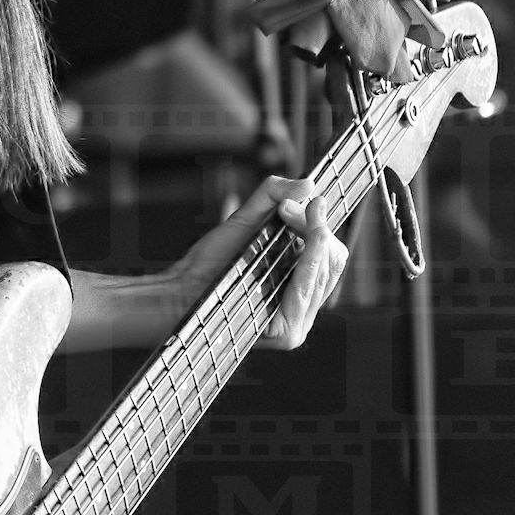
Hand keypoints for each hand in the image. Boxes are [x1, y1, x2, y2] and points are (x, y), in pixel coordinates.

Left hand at [175, 175, 347, 350]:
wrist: (181, 288)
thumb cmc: (211, 260)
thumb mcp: (247, 220)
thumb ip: (273, 194)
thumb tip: (309, 183)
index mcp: (300, 286)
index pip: (333, 256)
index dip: (324, 225)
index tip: (312, 201)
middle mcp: (303, 308)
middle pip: (333, 260)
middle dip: (317, 227)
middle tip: (289, 207)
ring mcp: (297, 324)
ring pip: (324, 271)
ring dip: (314, 238)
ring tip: (289, 214)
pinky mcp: (285, 332)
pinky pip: (308, 289)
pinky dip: (309, 260)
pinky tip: (304, 240)